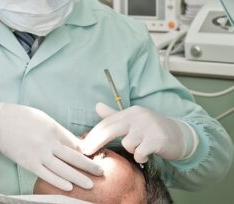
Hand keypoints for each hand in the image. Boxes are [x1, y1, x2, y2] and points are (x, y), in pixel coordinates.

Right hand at [0, 104, 102, 190]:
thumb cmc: (22, 118)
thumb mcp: (43, 119)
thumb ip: (59, 131)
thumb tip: (73, 144)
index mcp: (53, 128)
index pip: (73, 143)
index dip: (85, 151)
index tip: (94, 157)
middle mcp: (48, 142)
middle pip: (73, 157)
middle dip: (88, 165)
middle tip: (101, 172)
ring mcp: (38, 154)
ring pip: (62, 169)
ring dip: (77, 177)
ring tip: (90, 184)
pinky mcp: (28, 163)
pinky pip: (46, 175)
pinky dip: (58, 181)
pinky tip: (69, 187)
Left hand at [81, 103, 196, 162]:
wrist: (180, 136)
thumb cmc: (152, 129)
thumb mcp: (133, 120)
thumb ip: (114, 115)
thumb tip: (97, 106)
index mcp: (131, 112)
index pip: (107, 122)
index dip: (93, 134)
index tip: (83, 145)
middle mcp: (139, 116)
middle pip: (111, 130)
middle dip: (96, 142)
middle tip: (87, 152)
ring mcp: (148, 127)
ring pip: (128, 144)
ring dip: (132, 150)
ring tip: (141, 148)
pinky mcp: (157, 139)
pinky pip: (140, 152)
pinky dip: (141, 156)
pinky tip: (148, 154)